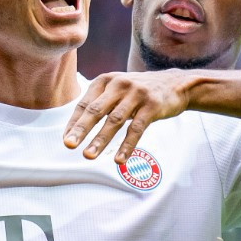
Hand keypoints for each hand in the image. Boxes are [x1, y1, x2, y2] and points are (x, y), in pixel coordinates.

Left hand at [63, 70, 190, 162]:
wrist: (174, 84)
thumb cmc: (139, 91)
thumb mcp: (117, 89)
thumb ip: (99, 103)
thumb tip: (74, 129)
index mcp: (105, 80)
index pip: (84, 104)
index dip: (74, 123)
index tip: (66, 140)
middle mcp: (119, 84)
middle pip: (96, 110)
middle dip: (81, 129)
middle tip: (70, 145)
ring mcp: (136, 94)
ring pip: (114, 120)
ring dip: (100, 140)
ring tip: (89, 155)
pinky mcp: (152, 105)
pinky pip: (136, 129)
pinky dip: (127, 146)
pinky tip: (118, 159)